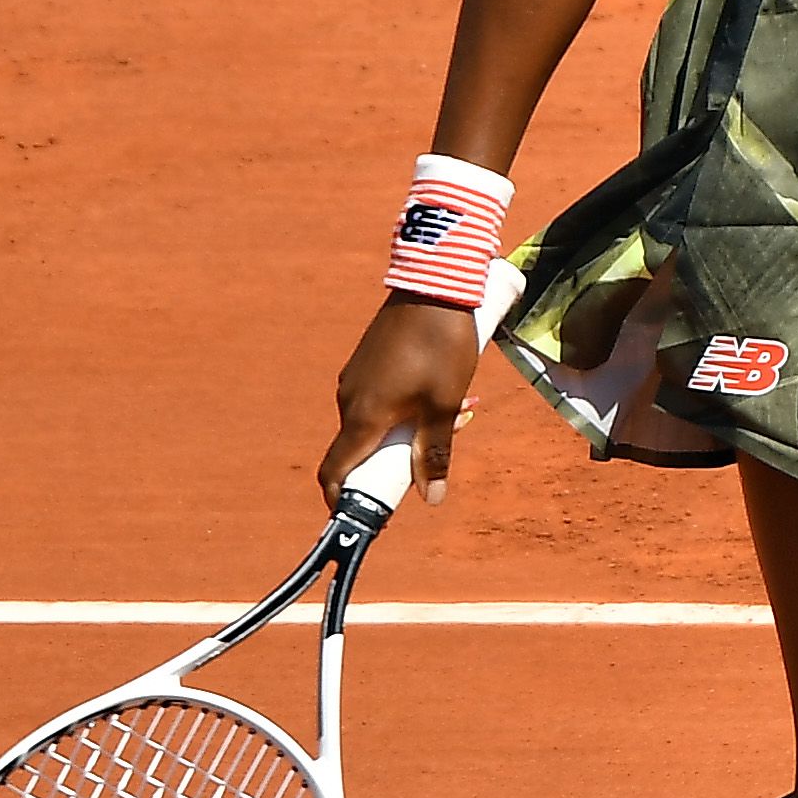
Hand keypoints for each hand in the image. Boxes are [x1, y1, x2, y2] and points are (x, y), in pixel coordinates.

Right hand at [319, 294, 484, 509]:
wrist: (434, 282)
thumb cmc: (440, 345)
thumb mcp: (445, 403)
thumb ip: (435, 452)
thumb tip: (430, 499)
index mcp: (362, 416)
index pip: (334, 472)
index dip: (345, 500)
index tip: (369, 514)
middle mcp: (350, 399)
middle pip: (363, 450)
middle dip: (400, 460)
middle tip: (445, 450)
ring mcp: (356, 378)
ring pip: (378, 421)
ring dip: (412, 429)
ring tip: (463, 410)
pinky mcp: (368, 361)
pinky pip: (382, 398)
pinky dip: (408, 406)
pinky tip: (446, 390)